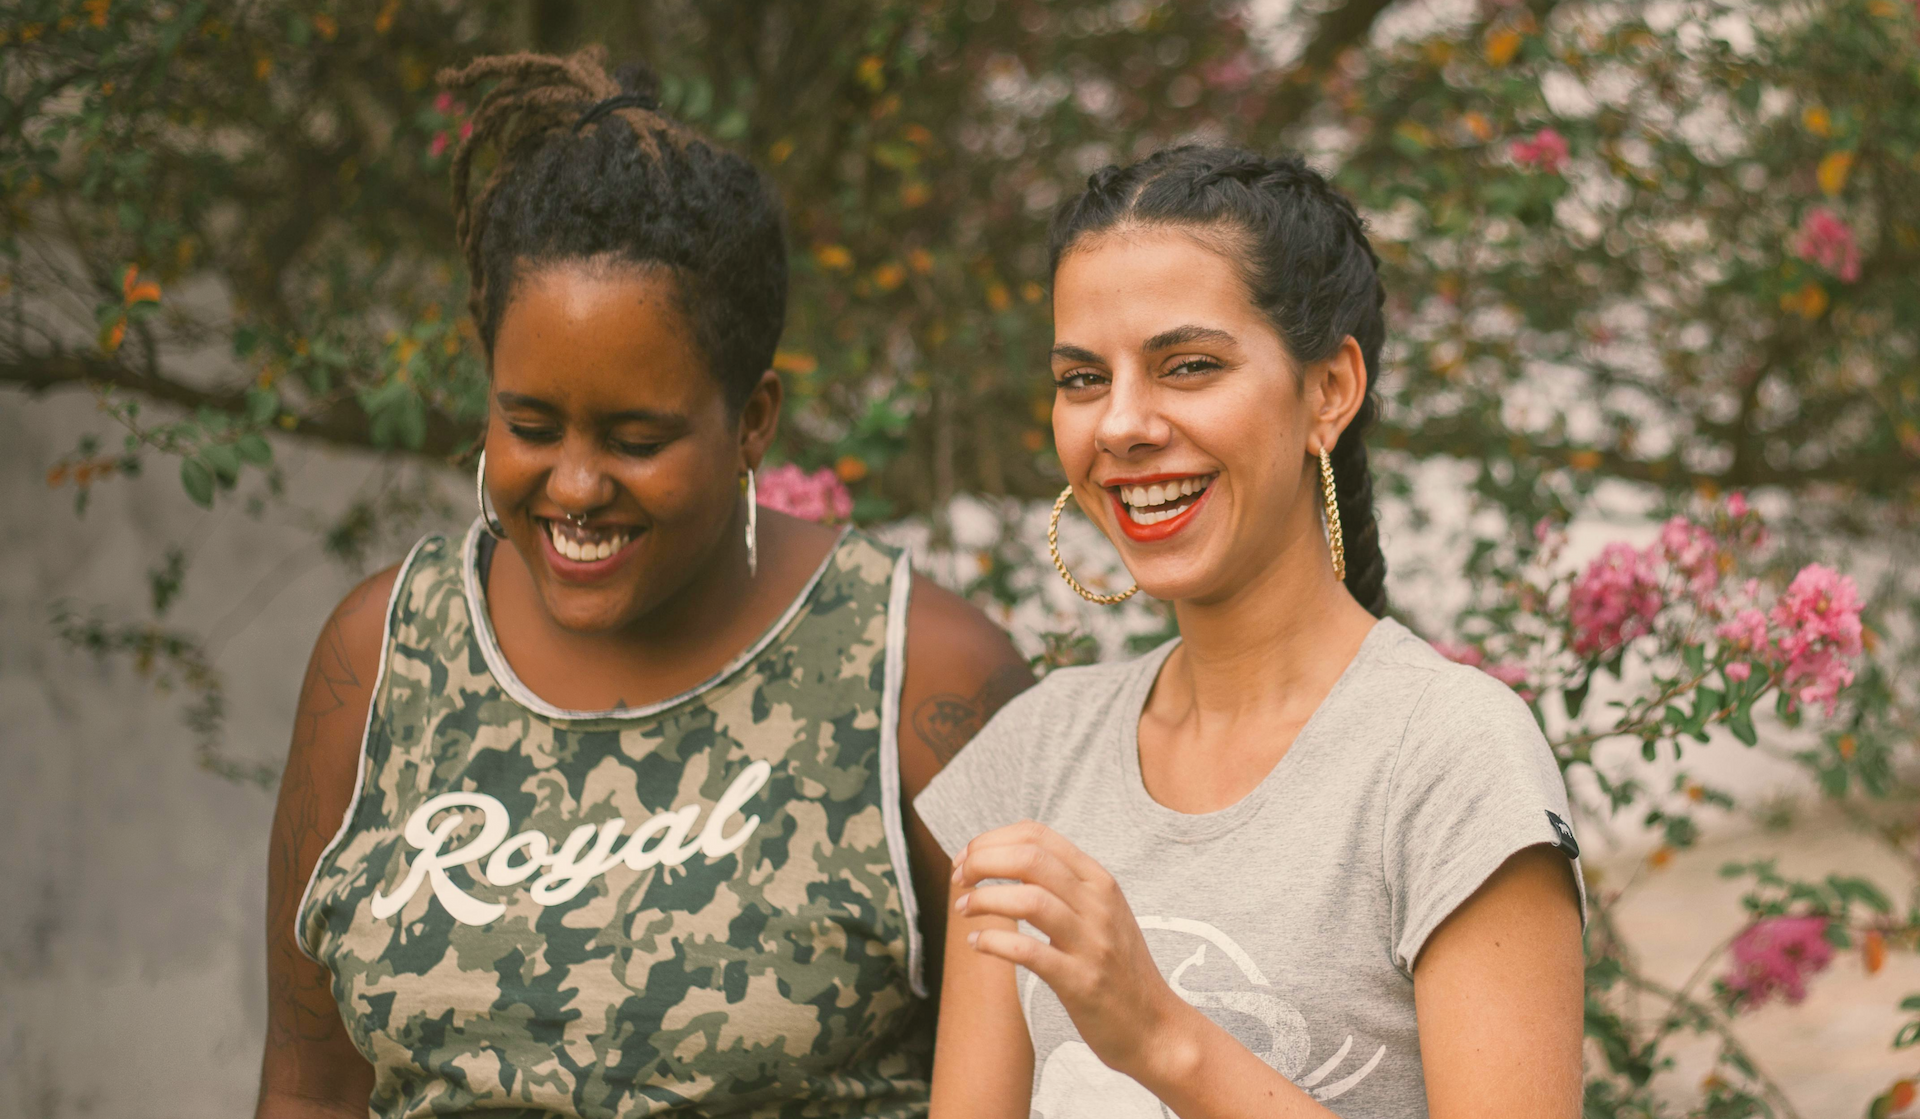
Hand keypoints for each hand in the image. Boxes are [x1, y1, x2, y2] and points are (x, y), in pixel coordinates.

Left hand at [951, 820, 1190, 1083]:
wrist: (1156, 1027)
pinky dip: (993, 942)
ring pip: (1029, 900)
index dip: (992, 840)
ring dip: (984, 899)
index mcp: (1099, 880)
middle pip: (1029, 858)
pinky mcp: (1081, 982)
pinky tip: (977, 943)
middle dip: (982, 861)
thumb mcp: (1100, 912)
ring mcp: (1092, 942)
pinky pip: (1029, 951)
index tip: (967, 857)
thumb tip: (1007, 859)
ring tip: (963, 909)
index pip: (1038, 835)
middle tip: (959, 878)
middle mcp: (1098, 904)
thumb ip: (1064, 884)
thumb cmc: (1117, 968)